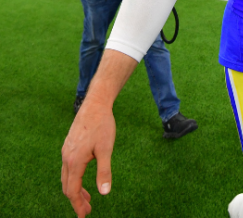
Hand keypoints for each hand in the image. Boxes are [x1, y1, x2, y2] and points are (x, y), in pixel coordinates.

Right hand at [61, 99, 115, 217]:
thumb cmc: (102, 126)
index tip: (84, 215)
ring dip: (75, 190)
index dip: (77, 204)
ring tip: (87, 200)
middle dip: (76, 200)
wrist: (95, 105)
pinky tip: (82, 180)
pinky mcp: (69, 147)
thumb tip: (104, 193)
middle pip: (67, 186)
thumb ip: (104, 172)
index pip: (72, 190)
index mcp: (74, 161)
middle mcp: (66, 158)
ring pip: (66, 177)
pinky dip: (74, 179)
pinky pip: (68, 168)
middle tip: (87, 211)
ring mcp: (66, 152)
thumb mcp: (106, 150)